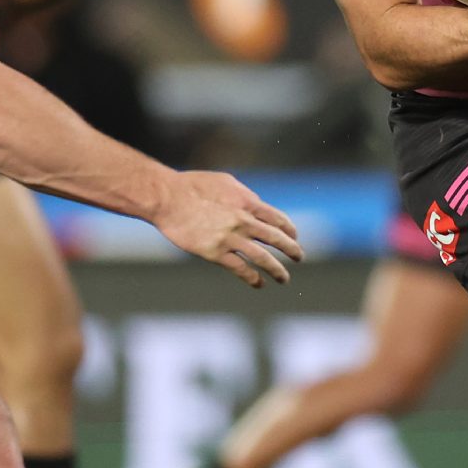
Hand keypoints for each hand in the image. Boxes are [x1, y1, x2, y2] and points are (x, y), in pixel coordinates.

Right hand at [152, 170, 303, 287]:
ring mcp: (231, 238)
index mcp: (248, 202)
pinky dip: (252, 278)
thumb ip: (244, 195)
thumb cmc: (192, 186)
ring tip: (284, 278)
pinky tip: (259, 283)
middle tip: (299, 257)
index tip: (294, 237)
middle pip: (276, 239)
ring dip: (277, 270)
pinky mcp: (215, 253)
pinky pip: (240, 269)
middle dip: (291, 250)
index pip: (278, 218)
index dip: (289, 229)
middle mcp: (244, 220)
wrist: (168, 198)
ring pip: (263, 258)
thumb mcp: (225, 183)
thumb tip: (256, 205)